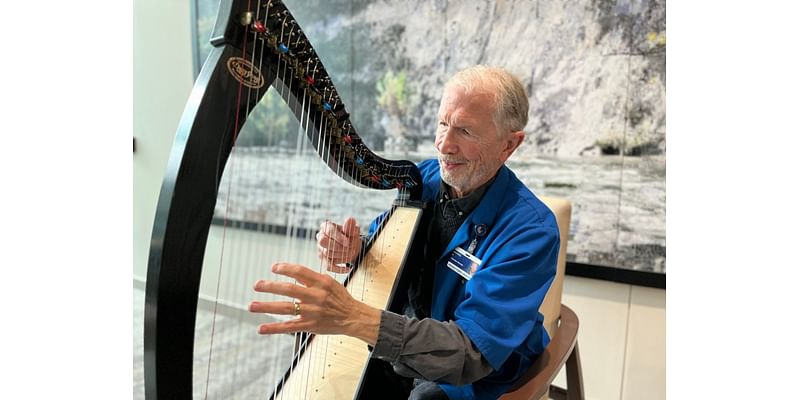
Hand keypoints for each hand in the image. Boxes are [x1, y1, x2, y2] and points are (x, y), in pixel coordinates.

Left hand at [248, 263, 380, 344]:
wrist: (353, 317)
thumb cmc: (340, 298)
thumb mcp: (330, 283)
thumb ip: (311, 279)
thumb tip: (291, 273)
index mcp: (321, 282)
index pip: (300, 271)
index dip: (285, 268)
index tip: (273, 268)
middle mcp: (316, 296)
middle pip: (289, 289)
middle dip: (270, 286)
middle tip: (256, 285)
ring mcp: (312, 311)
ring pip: (285, 308)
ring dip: (266, 307)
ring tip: (252, 306)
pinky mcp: (310, 325)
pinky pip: (289, 326)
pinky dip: (274, 328)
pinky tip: (261, 328)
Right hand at [316, 217, 360, 272]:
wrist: (351, 247)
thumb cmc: (350, 236)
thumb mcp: (353, 230)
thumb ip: (351, 227)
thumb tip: (350, 220)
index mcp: (326, 227)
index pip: (329, 231)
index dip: (338, 237)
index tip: (348, 242)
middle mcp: (320, 237)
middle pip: (323, 242)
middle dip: (338, 246)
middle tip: (350, 248)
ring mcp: (321, 249)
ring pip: (327, 254)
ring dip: (342, 255)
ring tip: (352, 253)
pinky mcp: (323, 260)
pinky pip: (328, 267)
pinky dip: (339, 269)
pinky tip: (348, 268)